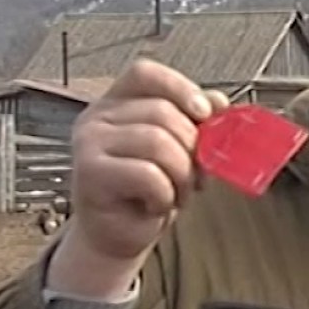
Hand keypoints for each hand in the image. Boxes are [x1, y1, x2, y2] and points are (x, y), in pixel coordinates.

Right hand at [46, 59, 228, 298]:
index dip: (181, 88)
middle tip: (195, 175)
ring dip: (182, 175)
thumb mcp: (179, 150)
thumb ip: (196, 121)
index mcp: (119, 102)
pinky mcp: (90, 172)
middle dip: (193, 148)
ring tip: (177, 192)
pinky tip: (156, 203)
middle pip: (163, 112)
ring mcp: (89, 142)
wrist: (118, 234)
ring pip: (159, 142)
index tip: (206, 112)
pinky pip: (148, 174)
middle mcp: (99, 116)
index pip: (147, 74)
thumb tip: (219, 102)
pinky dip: (165, 194)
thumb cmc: (147, 191)